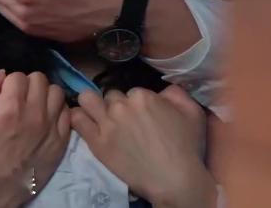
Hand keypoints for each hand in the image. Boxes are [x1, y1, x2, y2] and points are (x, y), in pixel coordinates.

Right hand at [0, 71, 70, 207]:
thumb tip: (0, 74)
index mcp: (9, 109)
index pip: (17, 76)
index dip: (7, 84)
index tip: (1, 96)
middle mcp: (35, 115)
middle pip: (40, 79)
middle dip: (26, 85)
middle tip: (17, 100)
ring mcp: (51, 130)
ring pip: (56, 93)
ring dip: (44, 95)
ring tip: (33, 106)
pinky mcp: (60, 143)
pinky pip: (67, 114)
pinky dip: (56, 111)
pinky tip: (44, 119)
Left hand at [70, 86, 216, 207]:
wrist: (174, 180)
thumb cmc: (186, 148)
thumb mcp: (192, 113)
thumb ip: (176, 93)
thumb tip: (163, 90)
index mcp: (142, 96)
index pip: (132, 92)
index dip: (137, 105)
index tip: (142, 117)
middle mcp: (121, 105)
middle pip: (111, 96)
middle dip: (117, 106)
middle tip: (125, 122)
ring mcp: (107, 123)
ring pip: (88, 99)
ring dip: (93, 105)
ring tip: (99, 116)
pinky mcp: (96, 142)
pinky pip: (77, 119)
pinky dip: (80, 118)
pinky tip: (86, 123)